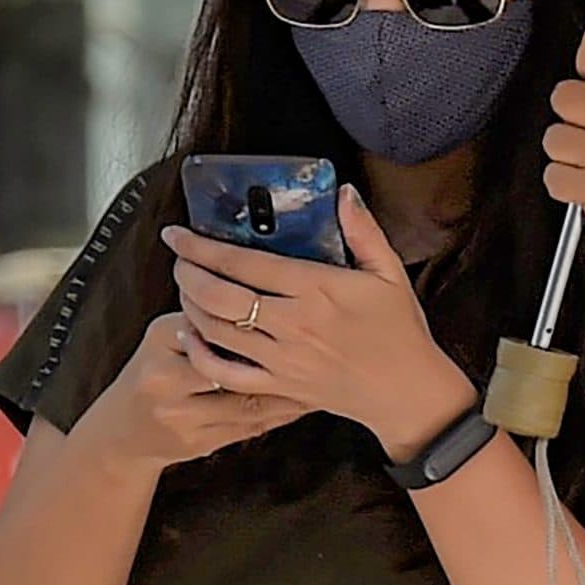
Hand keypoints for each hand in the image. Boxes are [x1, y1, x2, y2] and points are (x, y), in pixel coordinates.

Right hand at [82, 312, 307, 476]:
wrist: (122, 432)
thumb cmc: (150, 374)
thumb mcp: (162, 335)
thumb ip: (199, 318)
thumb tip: (251, 293)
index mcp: (161, 343)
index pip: (214, 326)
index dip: (253, 322)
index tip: (289, 310)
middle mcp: (168, 382)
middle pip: (235, 367)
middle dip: (279, 358)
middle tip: (318, 342)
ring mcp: (184, 417)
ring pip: (248, 402)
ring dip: (290, 389)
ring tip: (321, 372)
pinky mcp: (201, 443)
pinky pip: (251, 427)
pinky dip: (282, 412)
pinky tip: (305, 399)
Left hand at [164, 190, 470, 460]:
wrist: (406, 391)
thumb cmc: (399, 332)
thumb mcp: (390, 273)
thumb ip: (363, 231)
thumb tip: (343, 193)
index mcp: (317, 289)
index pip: (245, 263)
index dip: (203, 247)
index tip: (179, 234)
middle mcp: (293, 324)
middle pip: (220, 296)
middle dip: (188, 273)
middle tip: (179, 258)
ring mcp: (282, 358)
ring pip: (216, 330)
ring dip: (191, 305)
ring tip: (185, 286)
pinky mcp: (279, 385)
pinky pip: (227, 373)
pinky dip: (202, 354)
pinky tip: (192, 336)